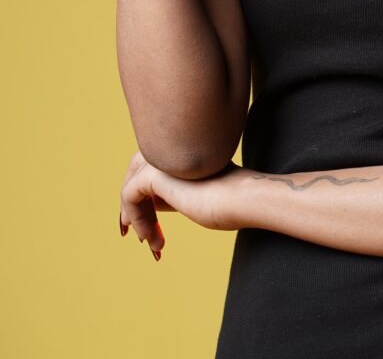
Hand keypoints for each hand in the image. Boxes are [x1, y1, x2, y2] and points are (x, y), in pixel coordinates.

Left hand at [119, 150, 246, 260]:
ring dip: (137, 218)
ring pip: (131, 186)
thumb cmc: (230, 201)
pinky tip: (150, 238)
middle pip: (136, 173)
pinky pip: (129, 196)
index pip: (151, 169)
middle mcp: (169, 147)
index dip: (147, 200)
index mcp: (181, 149)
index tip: (151, 231)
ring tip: (152, 243)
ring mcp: (160, 157)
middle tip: (142, 238)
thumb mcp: (195, 195)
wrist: (244, 198)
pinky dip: (136, 219)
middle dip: (134, 207)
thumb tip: (153, 205)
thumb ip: (175, 192)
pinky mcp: (153, 173)